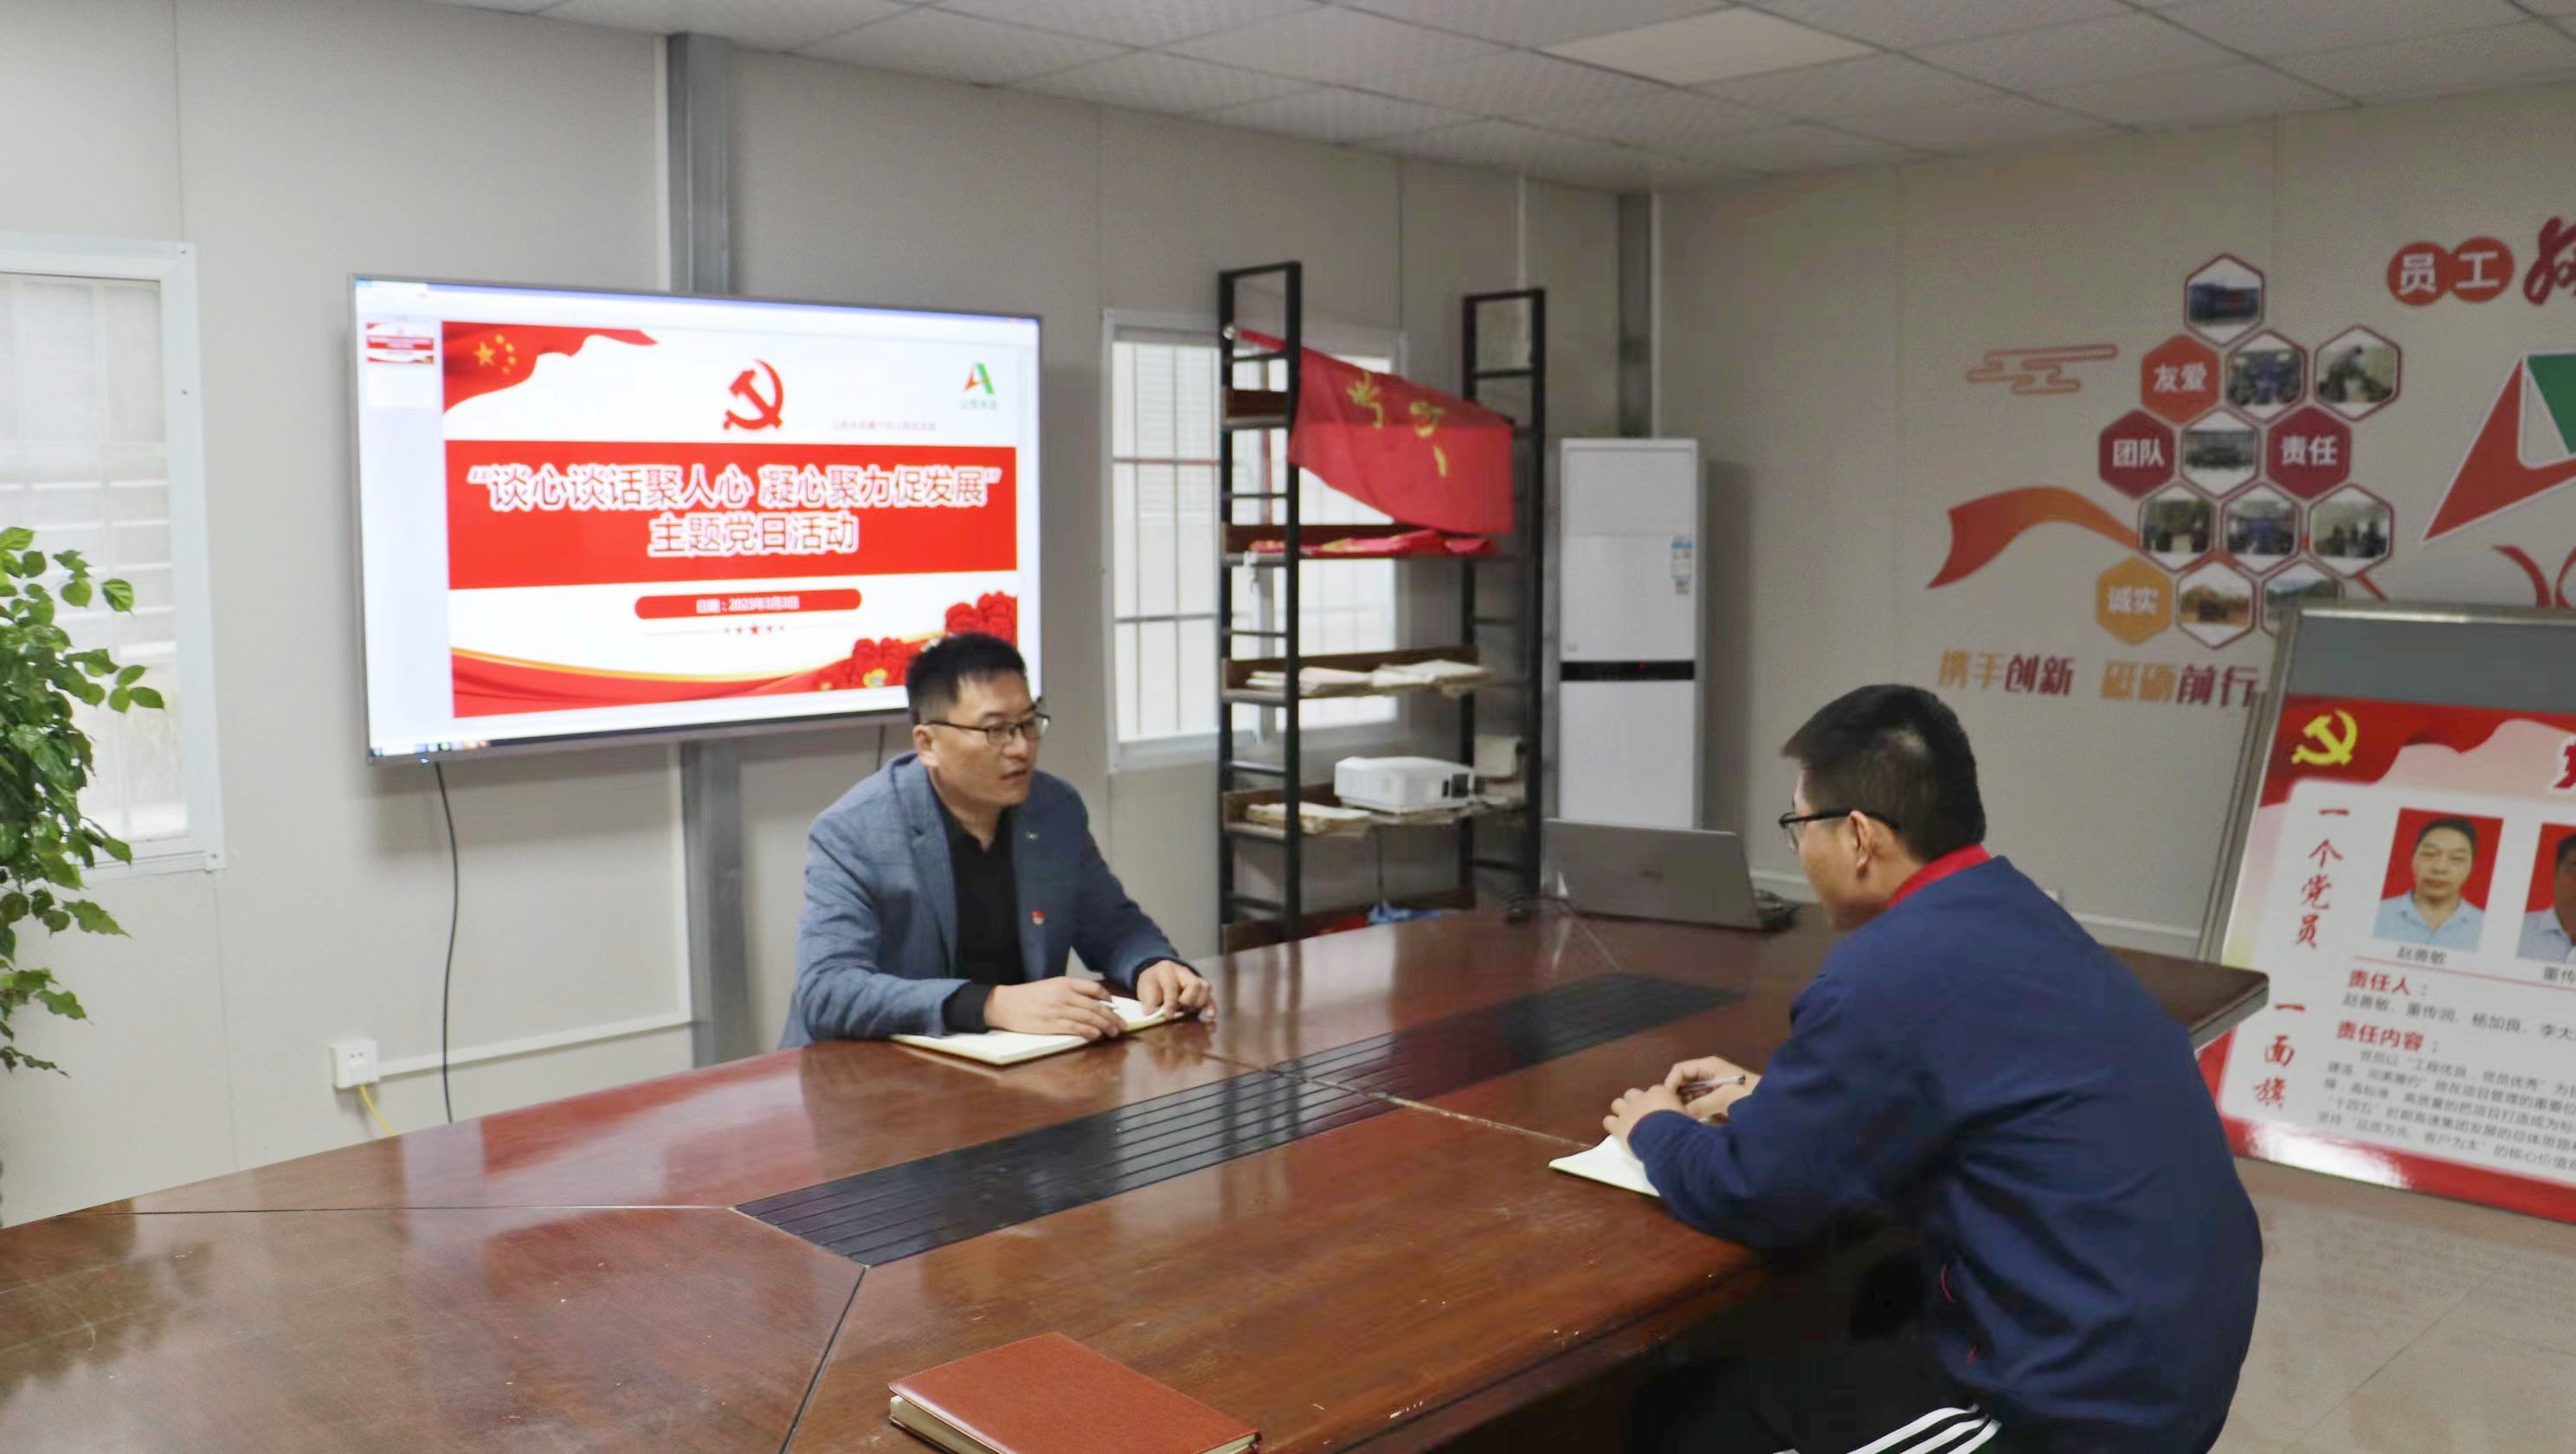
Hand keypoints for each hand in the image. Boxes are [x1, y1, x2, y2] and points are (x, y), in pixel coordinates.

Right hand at [985, 977, 1125, 1039]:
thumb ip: (1069, 991)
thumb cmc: (1027, 996)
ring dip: (1104, 1026)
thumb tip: (1090, 1001)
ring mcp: (1057, 1010)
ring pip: (1088, 1017)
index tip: (1114, 1005)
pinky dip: (1089, 1031)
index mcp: (1063, 983)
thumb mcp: (1049, 986)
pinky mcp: (1051, 1025)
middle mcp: (1063, 995)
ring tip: (1114, 1033)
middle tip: (1122, 1025)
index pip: (1092, 988)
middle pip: (1095, 1006)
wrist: (1005, 1004)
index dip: (1107, 997)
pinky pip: (1075, 1028)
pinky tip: (1097, 1035)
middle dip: (1111, 1016)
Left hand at [1134, 960, 1215, 1022]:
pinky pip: (1210, 995)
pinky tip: (1210, 1015)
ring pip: (1205, 987)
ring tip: (1190, 1011)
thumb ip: (1149, 1000)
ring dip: (1199, 1002)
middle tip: (1181, 1009)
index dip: (1170, 1002)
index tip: (1168, 1016)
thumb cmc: (1152, 983)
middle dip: (1188, 1000)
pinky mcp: (1201, 988)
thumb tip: (1150, 1012)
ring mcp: (1194, 978)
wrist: (1157, 977)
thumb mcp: (1145, 988)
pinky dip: (1210, 1006)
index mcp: (1167, 969)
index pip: (1172, 985)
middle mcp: (1183, 971)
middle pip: (1194, 984)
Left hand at [1604, 1083, 1685, 1148]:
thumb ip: (1679, 1111)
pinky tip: (1618, 1131)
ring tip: (1628, 1122)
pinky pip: (1608, 1121)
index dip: (1654, 1101)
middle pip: (1632, 1094)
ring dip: (1622, 1111)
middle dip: (1634, 1103)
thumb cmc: (1680, 1127)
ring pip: (1617, 1104)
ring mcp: (1627, 1110)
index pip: (1653, 1092)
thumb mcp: (1686, 1115)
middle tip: (1640, 1115)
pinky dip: (1612, 1125)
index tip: (1658, 1111)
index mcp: (1659, 1093)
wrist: (1666, 1139)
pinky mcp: (1618, 1125)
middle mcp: (1641, 1098)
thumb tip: (1682, 1115)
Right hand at [1662, 1055, 1760, 1121]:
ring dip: (1686, 1107)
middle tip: (1674, 1114)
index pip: (1680, 1070)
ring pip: (1691, 1096)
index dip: (1671, 1084)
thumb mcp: (1725, 1098)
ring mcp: (1714, 1088)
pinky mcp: (1719, 1101)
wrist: (1775, 1104)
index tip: (1667, 1102)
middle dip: (1677, 1098)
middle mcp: (1709, 1074)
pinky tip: (1693, 1123)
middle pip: (1684, 1083)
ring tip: (1682, 1121)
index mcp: (1709, 1066)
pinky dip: (1695, 1113)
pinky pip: (1701, 1105)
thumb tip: (1680, 1113)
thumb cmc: (1751, 1095)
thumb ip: (1701, 1105)